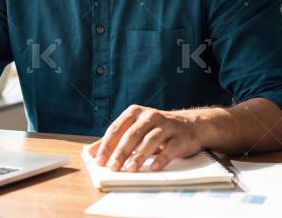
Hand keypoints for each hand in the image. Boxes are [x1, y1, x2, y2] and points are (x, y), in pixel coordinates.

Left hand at [87, 105, 202, 171]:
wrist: (190, 125)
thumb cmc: (156, 129)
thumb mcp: (134, 130)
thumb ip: (114, 140)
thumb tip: (91, 151)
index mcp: (135, 112)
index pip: (117, 128)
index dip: (107, 144)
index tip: (99, 160)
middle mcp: (150, 116)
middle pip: (132, 134)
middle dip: (121, 151)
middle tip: (113, 167)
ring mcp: (166, 125)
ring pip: (150, 140)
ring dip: (139, 155)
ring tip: (130, 169)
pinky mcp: (180, 137)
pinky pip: (170, 148)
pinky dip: (161, 158)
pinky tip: (153, 167)